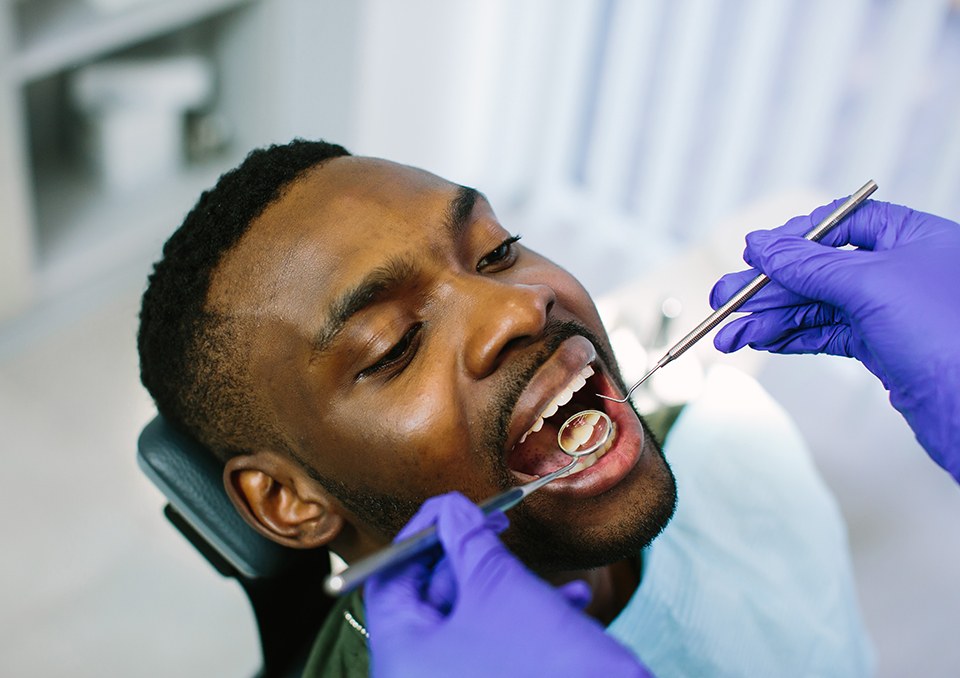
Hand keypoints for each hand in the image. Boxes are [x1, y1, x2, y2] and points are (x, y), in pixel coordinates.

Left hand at [364, 492, 651, 677]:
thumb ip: (467, 539)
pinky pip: (493, 644)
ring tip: (549, 575)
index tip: (452, 509)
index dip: (419, 535)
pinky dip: (526, 618)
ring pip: (469, 618)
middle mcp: (418, 676)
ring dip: (510, 587)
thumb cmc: (545, 664)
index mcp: (401, 656)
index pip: (387, 579)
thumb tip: (451, 509)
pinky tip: (570, 601)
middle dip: (470, 559)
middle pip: (428, 597)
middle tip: (497, 527)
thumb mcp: (499, 586)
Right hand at [710, 199, 959, 480]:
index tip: (756, 255)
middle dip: (767, 288)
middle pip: (818, 268)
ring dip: (768, 320)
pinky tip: (759, 341)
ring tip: (728, 337)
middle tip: (723, 302)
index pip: (842, 223)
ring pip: (815, 306)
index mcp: (913, 237)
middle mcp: (903, 270)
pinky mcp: (882, 348)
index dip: (796, 237)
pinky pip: (824, 334)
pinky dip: (789, 338)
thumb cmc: (950, 335)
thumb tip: (762, 246)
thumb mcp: (870, 284)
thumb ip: (810, 264)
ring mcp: (891, 311)